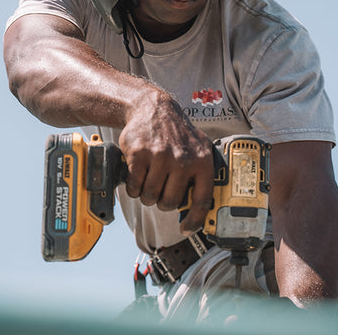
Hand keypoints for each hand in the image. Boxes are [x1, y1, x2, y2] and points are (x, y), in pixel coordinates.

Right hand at [119, 90, 213, 233]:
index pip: (202, 200)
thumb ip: (203, 174)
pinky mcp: (139, 154)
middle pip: (169, 203)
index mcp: (202, 161)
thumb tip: (205, 208)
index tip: (186, 229)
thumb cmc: (177, 133)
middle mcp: (183, 159)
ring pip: (149, 197)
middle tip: (160, 189)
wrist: (153, 108)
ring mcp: (160, 156)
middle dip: (161, 201)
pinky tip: (137, 174)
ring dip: (146, 194)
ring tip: (149, 179)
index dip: (194, 220)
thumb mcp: (199, 147)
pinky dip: (133, 186)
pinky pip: (134, 186)